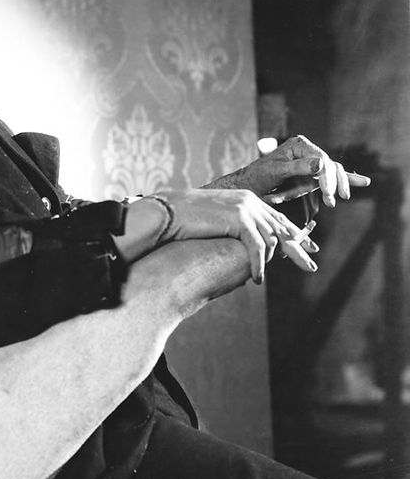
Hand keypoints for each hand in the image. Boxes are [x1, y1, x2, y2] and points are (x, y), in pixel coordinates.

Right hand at [156, 188, 318, 283]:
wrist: (168, 212)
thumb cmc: (186, 221)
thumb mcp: (217, 222)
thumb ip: (235, 229)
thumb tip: (244, 248)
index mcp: (248, 200)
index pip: (278, 218)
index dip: (295, 234)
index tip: (308, 247)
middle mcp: (252, 201)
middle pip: (283, 228)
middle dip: (298, 249)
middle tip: (310, 267)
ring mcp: (247, 208)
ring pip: (272, 239)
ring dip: (272, 262)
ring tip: (267, 278)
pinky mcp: (240, 218)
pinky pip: (257, 246)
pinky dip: (258, 264)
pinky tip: (257, 278)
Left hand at [207, 135, 370, 207]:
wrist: (247, 187)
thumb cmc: (257, 177)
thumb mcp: (275, 172)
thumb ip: (298, 168)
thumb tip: (321, 164)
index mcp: (299, 145)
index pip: (321, 159)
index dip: (327, 177)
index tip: (328, 194)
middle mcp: (307, 151)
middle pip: (330, 165)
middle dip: (334, 183)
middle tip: (333, 201)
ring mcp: (311, 163)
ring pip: (333, 172)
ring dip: (338, 186)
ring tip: (341, 198)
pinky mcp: (311, 175)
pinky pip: (331, 176)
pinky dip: (346, 180)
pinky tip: (363, 182)